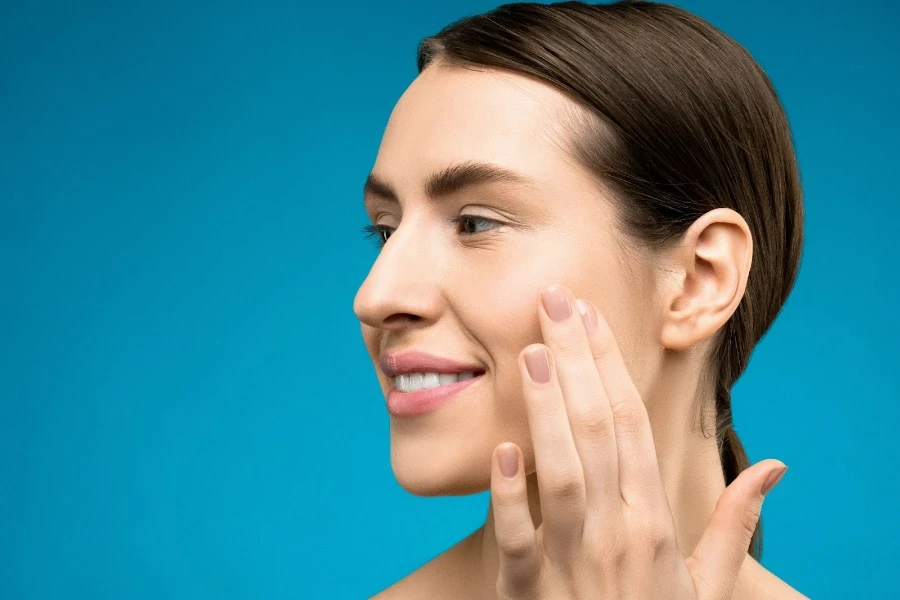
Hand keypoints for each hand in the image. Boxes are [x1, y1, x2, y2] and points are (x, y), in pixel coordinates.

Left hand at [490, 284, 787, 598]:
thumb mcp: (708, 583)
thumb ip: (735, 523)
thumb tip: (776, 468)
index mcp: (656, 521)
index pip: (633, 425)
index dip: (610, 366)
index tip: (589, 316)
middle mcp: (620, 532)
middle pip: (598, 431)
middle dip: (577, 361)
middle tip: (553, 299)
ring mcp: (576, 563)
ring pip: (564, 474)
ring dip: (547, 410)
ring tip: (532, 352)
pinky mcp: (529, 593)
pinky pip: (519, 539)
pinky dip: (510, 496)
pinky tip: (502, 449)